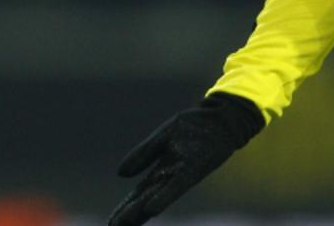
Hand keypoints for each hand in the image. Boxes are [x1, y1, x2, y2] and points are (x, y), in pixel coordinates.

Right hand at [109, 93, 262, 225]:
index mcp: (161, 169)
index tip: (111, 223)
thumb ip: (143, 154)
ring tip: (123, 225)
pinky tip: (151, 209)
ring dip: (140, 212)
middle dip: (129, 215)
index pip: (138, 194)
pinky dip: (163, 197)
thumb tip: (120, 174)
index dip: (125, 208)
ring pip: (156, 197)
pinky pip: (176, 186)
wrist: (222, 118)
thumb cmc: (195, 127)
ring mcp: (180, 174)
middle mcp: (169, 176)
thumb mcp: (164, 137)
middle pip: (144, 200)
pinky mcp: (194, 169)